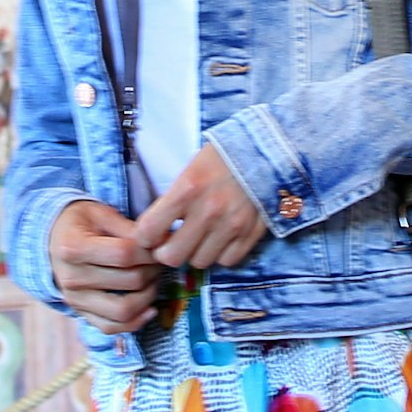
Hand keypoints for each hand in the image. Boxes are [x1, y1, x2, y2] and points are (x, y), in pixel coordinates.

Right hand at [48, 199, 162, 335]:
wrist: (51, 241)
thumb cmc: (79, 223)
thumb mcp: (101, 214)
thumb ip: (130, 229)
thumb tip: (163, 243)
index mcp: (73, 248)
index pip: (124, 254)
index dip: (150, 251)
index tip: (159, 245)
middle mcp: (71, 278)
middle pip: (129, 281)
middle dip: (153, 271)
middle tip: (158, 261)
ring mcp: (75, 300)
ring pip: (124, 310)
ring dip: (149, 296)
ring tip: (152, 280)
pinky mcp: (81, 314)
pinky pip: (112, 328)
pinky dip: (136, 322)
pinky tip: (149, 308)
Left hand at [131, 145, 267, 272]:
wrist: (267, 149)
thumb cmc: (223, 156)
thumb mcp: (190, 169)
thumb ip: (173, 199)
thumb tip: (156, 229)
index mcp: (187, 189)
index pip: (148, 231)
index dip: (145, 237)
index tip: (150, 234)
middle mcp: (208, 211)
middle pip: (172, 256)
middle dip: (167, 252)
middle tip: (170, 243)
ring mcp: (231, 225)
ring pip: (200, 262)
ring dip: (196, 252)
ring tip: (200, 237)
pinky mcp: (251, 234)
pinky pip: (227, 261)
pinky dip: (222, 254)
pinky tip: (221, 238)